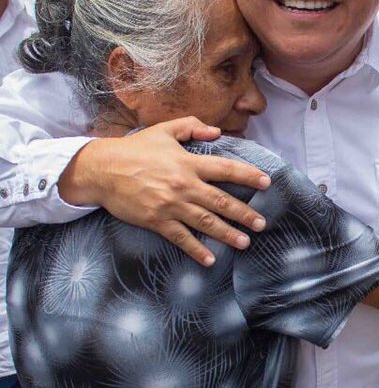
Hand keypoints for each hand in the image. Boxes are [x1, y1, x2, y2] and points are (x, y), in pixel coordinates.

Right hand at [59, 119, 270, 266]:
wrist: (102, 170)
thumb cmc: (133, 149)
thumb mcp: (163, 131)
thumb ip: (191, 128)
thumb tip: (217, 131)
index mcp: (187, 163)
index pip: (225, 169)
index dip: (248, 176)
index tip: (266, 182)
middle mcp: (183, 185)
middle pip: (221, 201)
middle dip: (244, 213)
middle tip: (261, 223)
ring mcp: (170, 205)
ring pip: (206, 222)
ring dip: (227, 233)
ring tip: (244, 242)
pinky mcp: (156, 221)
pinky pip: (181, 238)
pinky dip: (196, 249)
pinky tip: (210, 259)